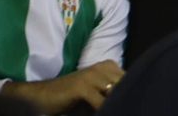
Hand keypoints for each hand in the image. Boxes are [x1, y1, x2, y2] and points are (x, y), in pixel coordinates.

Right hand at [2, 60, 123, 111]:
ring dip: (117, 105)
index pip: (130, 79)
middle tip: (131, 107)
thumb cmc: (69, 97)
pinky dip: (104, 110)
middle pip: (125, 85)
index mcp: (108, 66)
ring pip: (115, 93)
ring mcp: (92, 75)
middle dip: (128, 98)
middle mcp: (102, 67)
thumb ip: (110, 93)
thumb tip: (131, 102)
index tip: (136, 103)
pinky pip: (101, 102)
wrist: (40, 95)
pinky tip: (105, 113)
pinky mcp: (82, 87)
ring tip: (119, 110)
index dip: (133, 92)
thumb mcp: (94, 92)